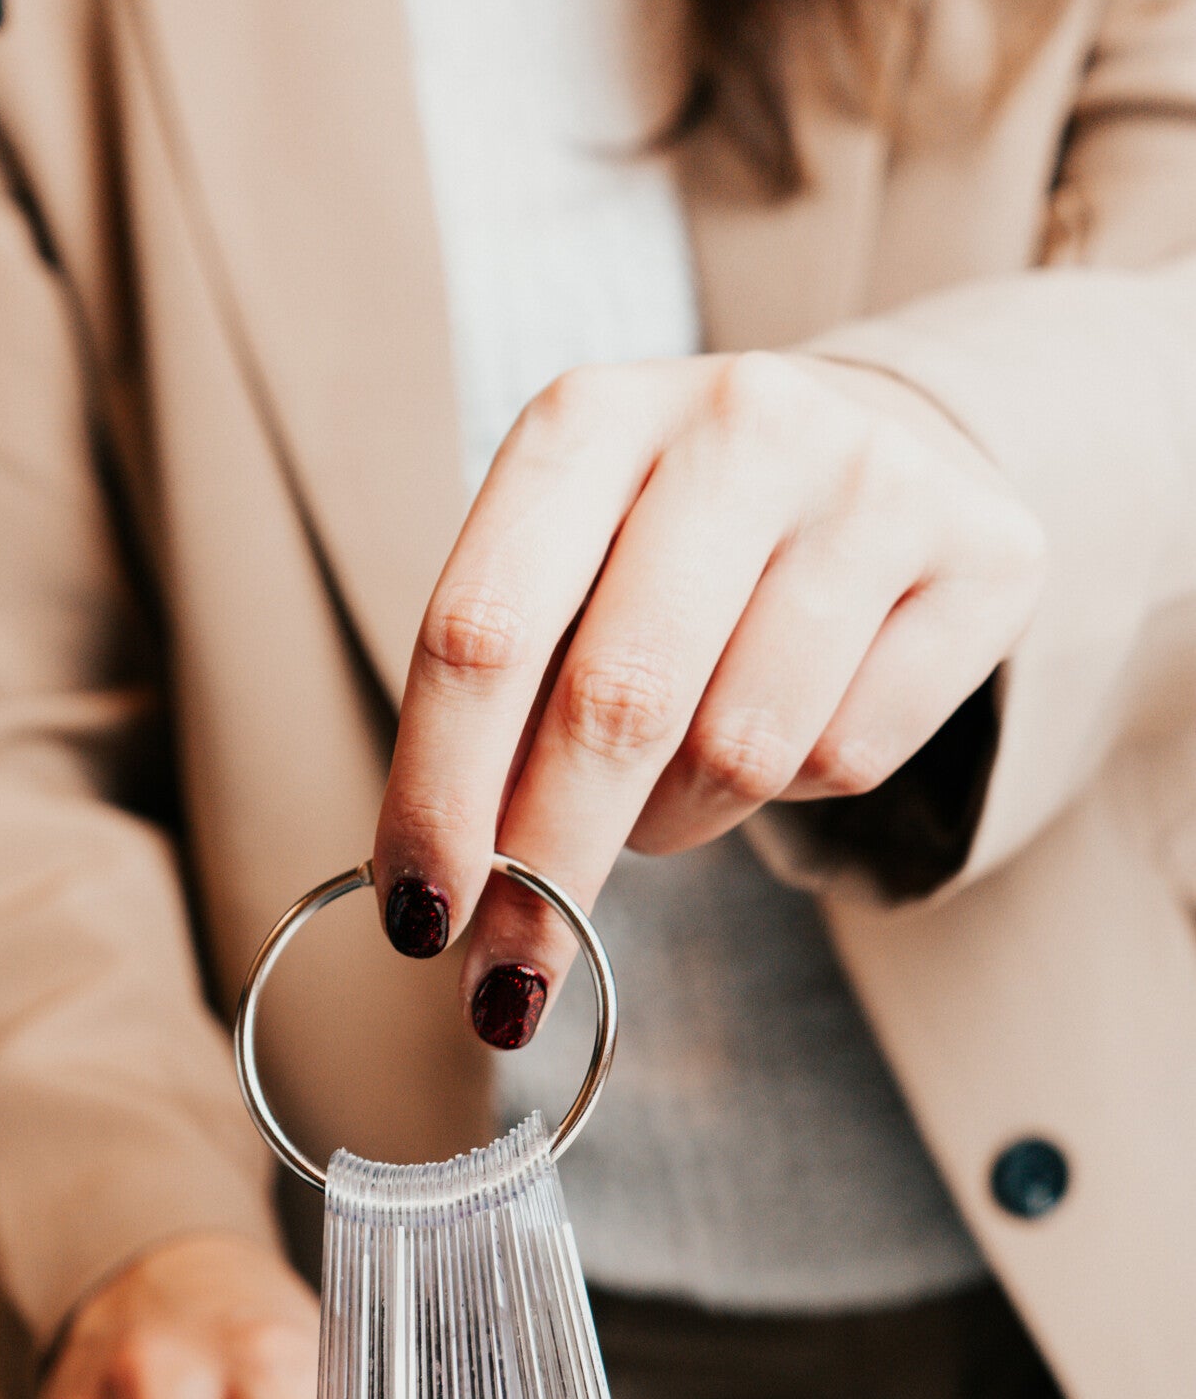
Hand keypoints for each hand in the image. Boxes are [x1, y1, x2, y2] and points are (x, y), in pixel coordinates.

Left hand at [373, 351, 1046, 1040]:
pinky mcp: (982, 557)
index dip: (438, 793)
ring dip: (671, 826)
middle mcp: (736, 423)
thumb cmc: (671, 545)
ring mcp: (874, 481)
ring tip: (658, 801)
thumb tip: (442, 891)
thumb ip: (499, 701)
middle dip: (548, 872)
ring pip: (737, 750)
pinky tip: (777, 735)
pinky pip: (847, 757)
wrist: (881, 444)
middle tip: (512, 981)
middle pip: (613, 706)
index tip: (416, 919)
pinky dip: (788, 796)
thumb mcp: (563, 574)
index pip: (481, 632)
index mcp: (589, 417)